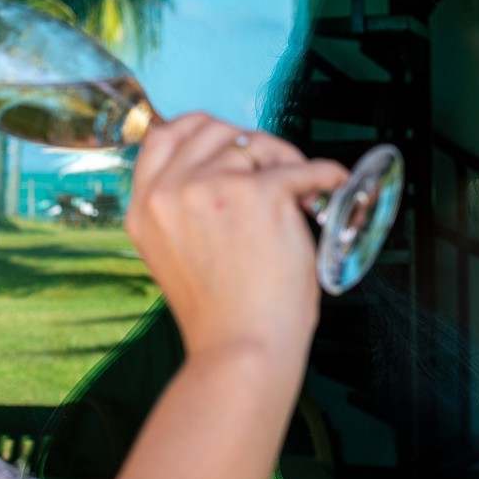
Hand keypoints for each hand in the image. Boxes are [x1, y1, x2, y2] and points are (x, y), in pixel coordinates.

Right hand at [124, 113, 348, 357]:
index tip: (231, 140)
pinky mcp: (260, 194)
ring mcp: (213, 188)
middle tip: (277, 174)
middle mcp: (171, 191)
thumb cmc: (223, 313)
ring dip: (287, 161)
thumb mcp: (179, 253)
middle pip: (215, 130)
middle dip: (252, 146)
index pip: (165, 136)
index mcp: (146, 207)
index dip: (202, 129)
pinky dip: (325, 175)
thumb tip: (228, 166)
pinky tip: (332, 183)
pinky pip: (302, 167)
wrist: (242, 348)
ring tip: (301, 195)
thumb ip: (186, 208)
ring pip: (259, 143)